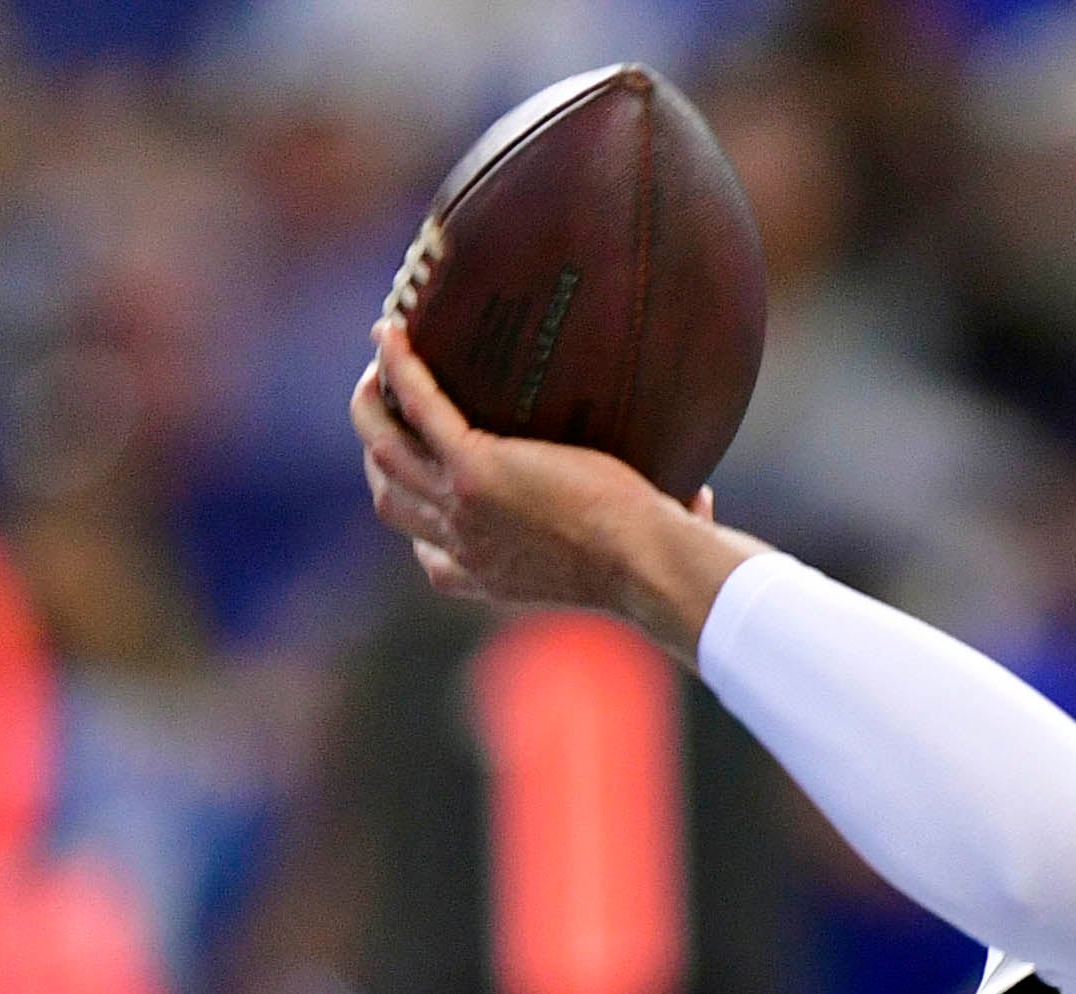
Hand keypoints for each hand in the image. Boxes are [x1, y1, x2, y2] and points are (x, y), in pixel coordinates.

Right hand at [351, 318, 756, 652]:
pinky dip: (400, 369)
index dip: (421, 523)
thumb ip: (645, 524)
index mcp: (494, 578)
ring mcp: (462, 508)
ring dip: (372, 406)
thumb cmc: (661, 560)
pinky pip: (419, 407)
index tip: (429, 491)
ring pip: (385, 452)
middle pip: (391, 501)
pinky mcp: (474, 468)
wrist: (652, 565)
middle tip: (384, 411)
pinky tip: (391, 333)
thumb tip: (704, 500)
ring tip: (377, 369)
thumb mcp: (638, 555)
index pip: (432, 558)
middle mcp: (465, 549)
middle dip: (379, 454)